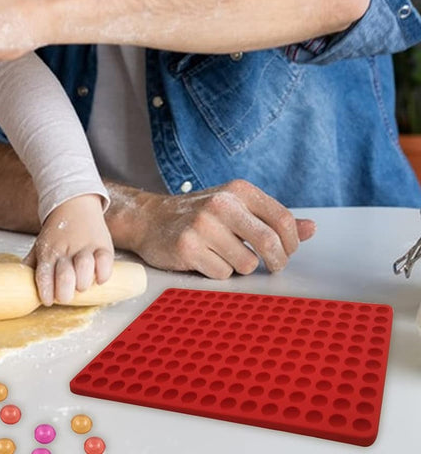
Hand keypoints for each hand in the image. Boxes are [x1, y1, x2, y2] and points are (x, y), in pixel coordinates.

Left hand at [24, 194, 113, 305]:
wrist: (74, 204)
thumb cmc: (57, 232)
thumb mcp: (41, 246)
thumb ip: (32, 266)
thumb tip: (19, 284)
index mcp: (48, 252)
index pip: (43, 275)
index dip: (45, 290)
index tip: (48, 300)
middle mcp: (66, 250)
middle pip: (65, 275)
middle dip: (64, 291)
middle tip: (65, 296)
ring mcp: (85, 247)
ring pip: (85, 267)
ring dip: (83, 281)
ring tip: (81, 285)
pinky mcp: (103, 246)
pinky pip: (106, 262)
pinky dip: (103, 273)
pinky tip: (99, 277)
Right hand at [113, 180, 314, 277]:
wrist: (150, 219)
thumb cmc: (200, 215)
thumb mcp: (236, 207)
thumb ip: (272, 218)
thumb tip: (312, 228)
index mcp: (238, 190)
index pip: (283, 219)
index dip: (291, 244)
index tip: (285, 252)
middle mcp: (221, 203)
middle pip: (269, 243)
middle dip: (276, 262)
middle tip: (272, 266)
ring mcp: (203, 225)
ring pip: (247, 264)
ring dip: (240, 267)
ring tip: (223, 255)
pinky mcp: (188, 246)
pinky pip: (222, 273)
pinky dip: (218, 272)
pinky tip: (204, 259)